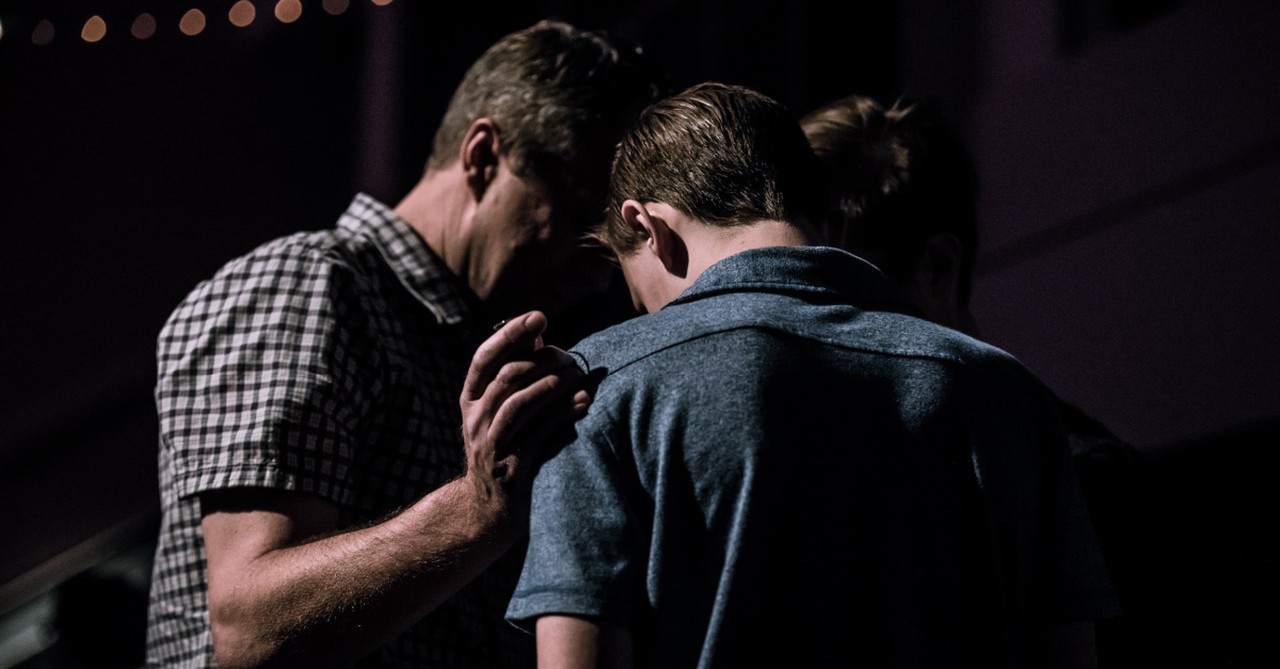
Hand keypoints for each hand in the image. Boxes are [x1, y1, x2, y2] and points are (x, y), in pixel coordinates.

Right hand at [460, 311, 592, 505]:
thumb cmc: (507, 448)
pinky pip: (537, 433)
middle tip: (570, 357)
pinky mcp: (511, 467)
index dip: (510, 333)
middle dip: (543, 360)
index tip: (539, 316)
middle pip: (507, 376)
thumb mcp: (503, 411)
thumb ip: (517, 374)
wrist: (490, 511)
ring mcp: (490, 444)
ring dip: (553, 384)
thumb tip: (538, 336)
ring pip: (519, 402)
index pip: (484, 357)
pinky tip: (583, 402)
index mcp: (471, 399)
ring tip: (578, 376)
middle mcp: (475, 419)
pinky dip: (562, 414)